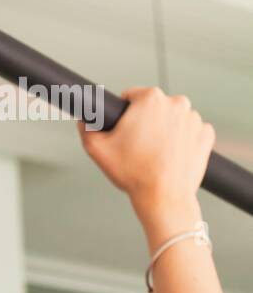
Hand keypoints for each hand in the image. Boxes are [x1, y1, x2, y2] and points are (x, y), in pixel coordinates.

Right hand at [80, 86, 214, 217]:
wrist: (164, 196)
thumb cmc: (135, 173)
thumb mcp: (96, 149)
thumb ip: (86, 128)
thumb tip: (87, 120)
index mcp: (150, 99)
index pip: (131, 95)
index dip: (123, 113)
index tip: (123, 128)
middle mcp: (176, 103)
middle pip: (153, 107)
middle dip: (144, 121)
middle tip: (135, 145)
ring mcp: (194, 119)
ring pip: (172, 119)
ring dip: (164, 130)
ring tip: (153, 153)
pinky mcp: (205, 134)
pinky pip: (190, 131)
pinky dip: (181, 140)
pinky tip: (169, 155)